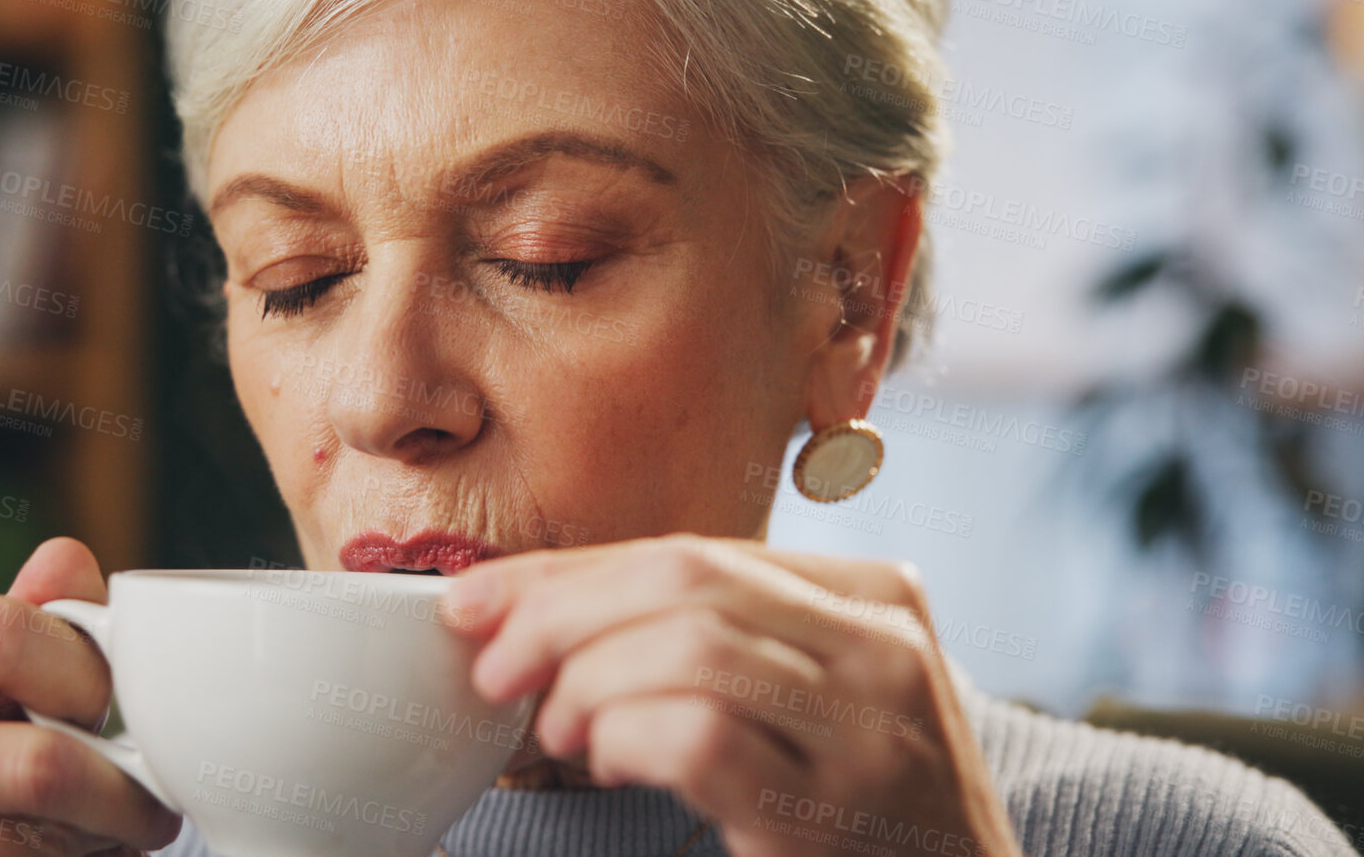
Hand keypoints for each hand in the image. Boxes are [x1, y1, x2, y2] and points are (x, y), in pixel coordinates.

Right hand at [0, 537, 184, 855]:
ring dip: (100, 843)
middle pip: (37, 767)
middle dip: (116, 791)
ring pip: (40, 844)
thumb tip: (64, 559)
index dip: (83, 674)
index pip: (0, 637)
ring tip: (101, 833)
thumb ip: (35, 620)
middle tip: (148, 803)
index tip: (106, 706)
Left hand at [440, 532, 1023, 856]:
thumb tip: (538, 611)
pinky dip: (625, 740)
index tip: (477, 600)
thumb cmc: (865, 813)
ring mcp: (872, 731)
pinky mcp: (835, 809)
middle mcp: (887, 648)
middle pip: (685, 580)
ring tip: (558, 729)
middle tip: (494, 668)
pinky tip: (610, 764)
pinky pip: (698, 737)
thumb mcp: (816, 699)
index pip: (697, 551)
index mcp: (877, 597)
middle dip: (559, 615)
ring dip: (586, 684)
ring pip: (688, 648)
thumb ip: (717, 641)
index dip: (570, 571)